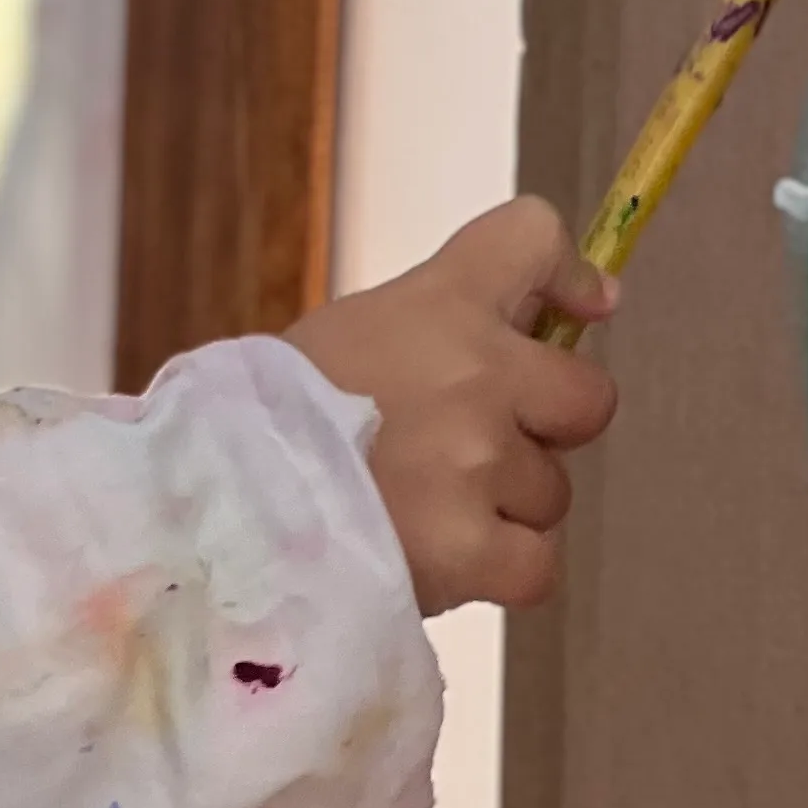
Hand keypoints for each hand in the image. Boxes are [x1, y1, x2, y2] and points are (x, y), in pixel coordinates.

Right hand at [284, 199, 619, 616]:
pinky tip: (445, 559)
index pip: (534, 238)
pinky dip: (500, 570)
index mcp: (440, 302)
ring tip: (422, 510)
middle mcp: (477, 372)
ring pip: (551, 492)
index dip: (567, 273)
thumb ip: (437, 331)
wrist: (219, 506)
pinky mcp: (473, 547)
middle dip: (548, 427)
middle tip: (477, 447)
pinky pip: (538, 564)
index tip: (577, 310)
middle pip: (589, 397)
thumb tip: (545, 326)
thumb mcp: (352, 333)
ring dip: (505, 506)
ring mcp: (480, 461)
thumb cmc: (276, 417)